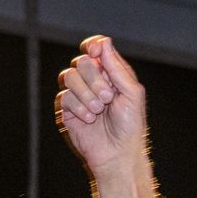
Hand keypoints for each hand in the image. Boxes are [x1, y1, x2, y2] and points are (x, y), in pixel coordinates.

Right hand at [56, 36, 147, 175]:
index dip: (93, 46)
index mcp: (110, 73)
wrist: (118, 154)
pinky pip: (64, 97)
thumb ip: (118, 68)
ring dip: (86, 94)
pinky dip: (79, 108)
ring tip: (98, 110)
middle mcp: (93, 81)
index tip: (96, 54)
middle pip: (81, 61)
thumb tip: (104, 43)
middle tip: (107, 98)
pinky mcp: (67, 109)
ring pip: (69, 76)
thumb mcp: (132, 94)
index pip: (96, 49)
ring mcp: (79, 94)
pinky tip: (89, 119)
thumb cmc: (130, 126)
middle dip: (94, 79)